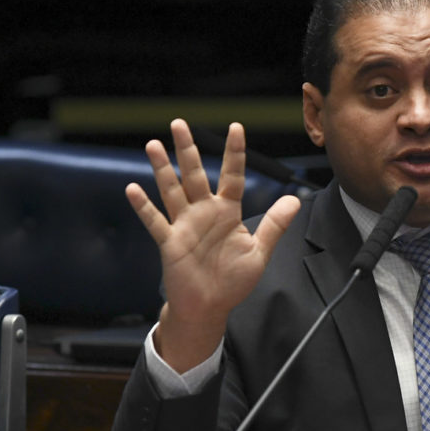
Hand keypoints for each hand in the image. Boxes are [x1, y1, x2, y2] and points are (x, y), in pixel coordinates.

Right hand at [126, 119, 299, 371]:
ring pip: (172, 191)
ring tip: (153, 145)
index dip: (234, 153)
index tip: (236, 127)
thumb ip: (275, 224)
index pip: (232, 176)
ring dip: (162, 169)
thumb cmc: (233, 280)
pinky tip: (133, 188)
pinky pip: (155, 221)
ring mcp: (185, 225)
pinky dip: (144, 206)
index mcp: (227, 212)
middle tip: (179, 123)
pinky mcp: (170, 242)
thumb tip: (295, 199)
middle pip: (194, 175)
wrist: (210, 307)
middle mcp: (204, 213)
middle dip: (187, 149)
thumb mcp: (259, 252)